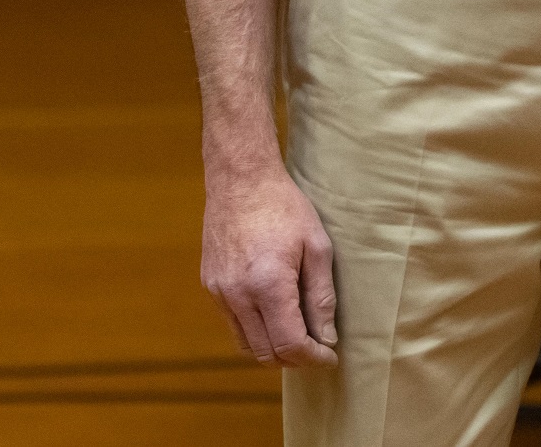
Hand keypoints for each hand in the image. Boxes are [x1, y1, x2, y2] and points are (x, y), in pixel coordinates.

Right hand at [202, 166, 338, 366]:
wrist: (241, 180)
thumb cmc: (285, 207)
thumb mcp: (316, 247)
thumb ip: (322, 297)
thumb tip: (327, 337)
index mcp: (268, 284)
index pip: (290, 344)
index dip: (313, 358)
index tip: (330, 357)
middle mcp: (238, 295)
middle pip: (266, 353)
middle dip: (295, 360)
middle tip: (317, 350)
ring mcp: (219, 292)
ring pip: (246, 345)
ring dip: (273, 349)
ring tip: (298, 337)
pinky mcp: (210, 286)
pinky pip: (233, 324)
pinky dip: (255, 331)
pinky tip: (274, 316)